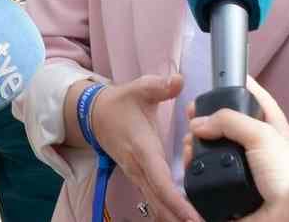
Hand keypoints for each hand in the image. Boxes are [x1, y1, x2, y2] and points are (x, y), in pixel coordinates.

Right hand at [88, 74, 200, 221]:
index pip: (160, 182)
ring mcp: (138, 176)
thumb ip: (160, 86)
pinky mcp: (140, 177)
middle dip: (179, 217)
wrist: (95, 115)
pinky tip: (185, 216)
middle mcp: (140, 169)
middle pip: (160, 202)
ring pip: (156, 204)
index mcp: (143, 150)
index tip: (192, 216)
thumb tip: (179, 80)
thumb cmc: (120, 103)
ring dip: (174, 216)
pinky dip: (169, 210)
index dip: (176, 201)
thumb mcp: (139, 89)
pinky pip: (155, 199)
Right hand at [182, 78, 288, 204]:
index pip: (260, 100)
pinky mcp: (232, 191)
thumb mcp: (264, 137)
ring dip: (199, 148)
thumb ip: (231, 122)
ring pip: (216, 153)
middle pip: (231, 126)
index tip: (227, 75)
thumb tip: (200, 122)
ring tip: (188, 147)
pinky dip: (198, 173)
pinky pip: (210, 178)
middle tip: (192, 115)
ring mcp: (246, 171)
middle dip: (210, 119)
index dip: (244, 86)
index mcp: (275, 131)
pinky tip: (191, 168)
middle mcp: (260, 150)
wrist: (286, 217)